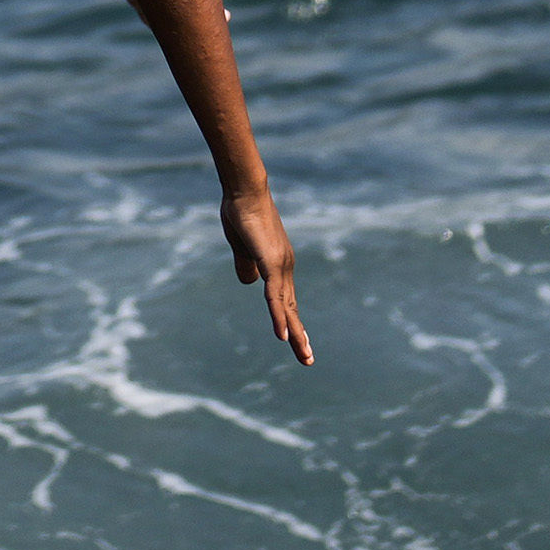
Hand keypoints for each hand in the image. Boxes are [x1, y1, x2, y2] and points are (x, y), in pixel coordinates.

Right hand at [225, 182, 311, 363]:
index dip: (290, 321)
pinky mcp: (270, 262)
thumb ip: (245, 265)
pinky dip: (279, 316)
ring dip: (295, 332)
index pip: (286, 300)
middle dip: (300, 335)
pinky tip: (283, 335)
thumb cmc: (241, 212)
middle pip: (292, 307)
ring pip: (286, 306)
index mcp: (278, 264)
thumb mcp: (242, 246)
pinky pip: (275, 296)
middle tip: (308, 359)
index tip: (297, 341)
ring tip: (304, 355)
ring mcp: (280, 265)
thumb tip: (248, 283)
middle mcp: (285, 267)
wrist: (244, 190)